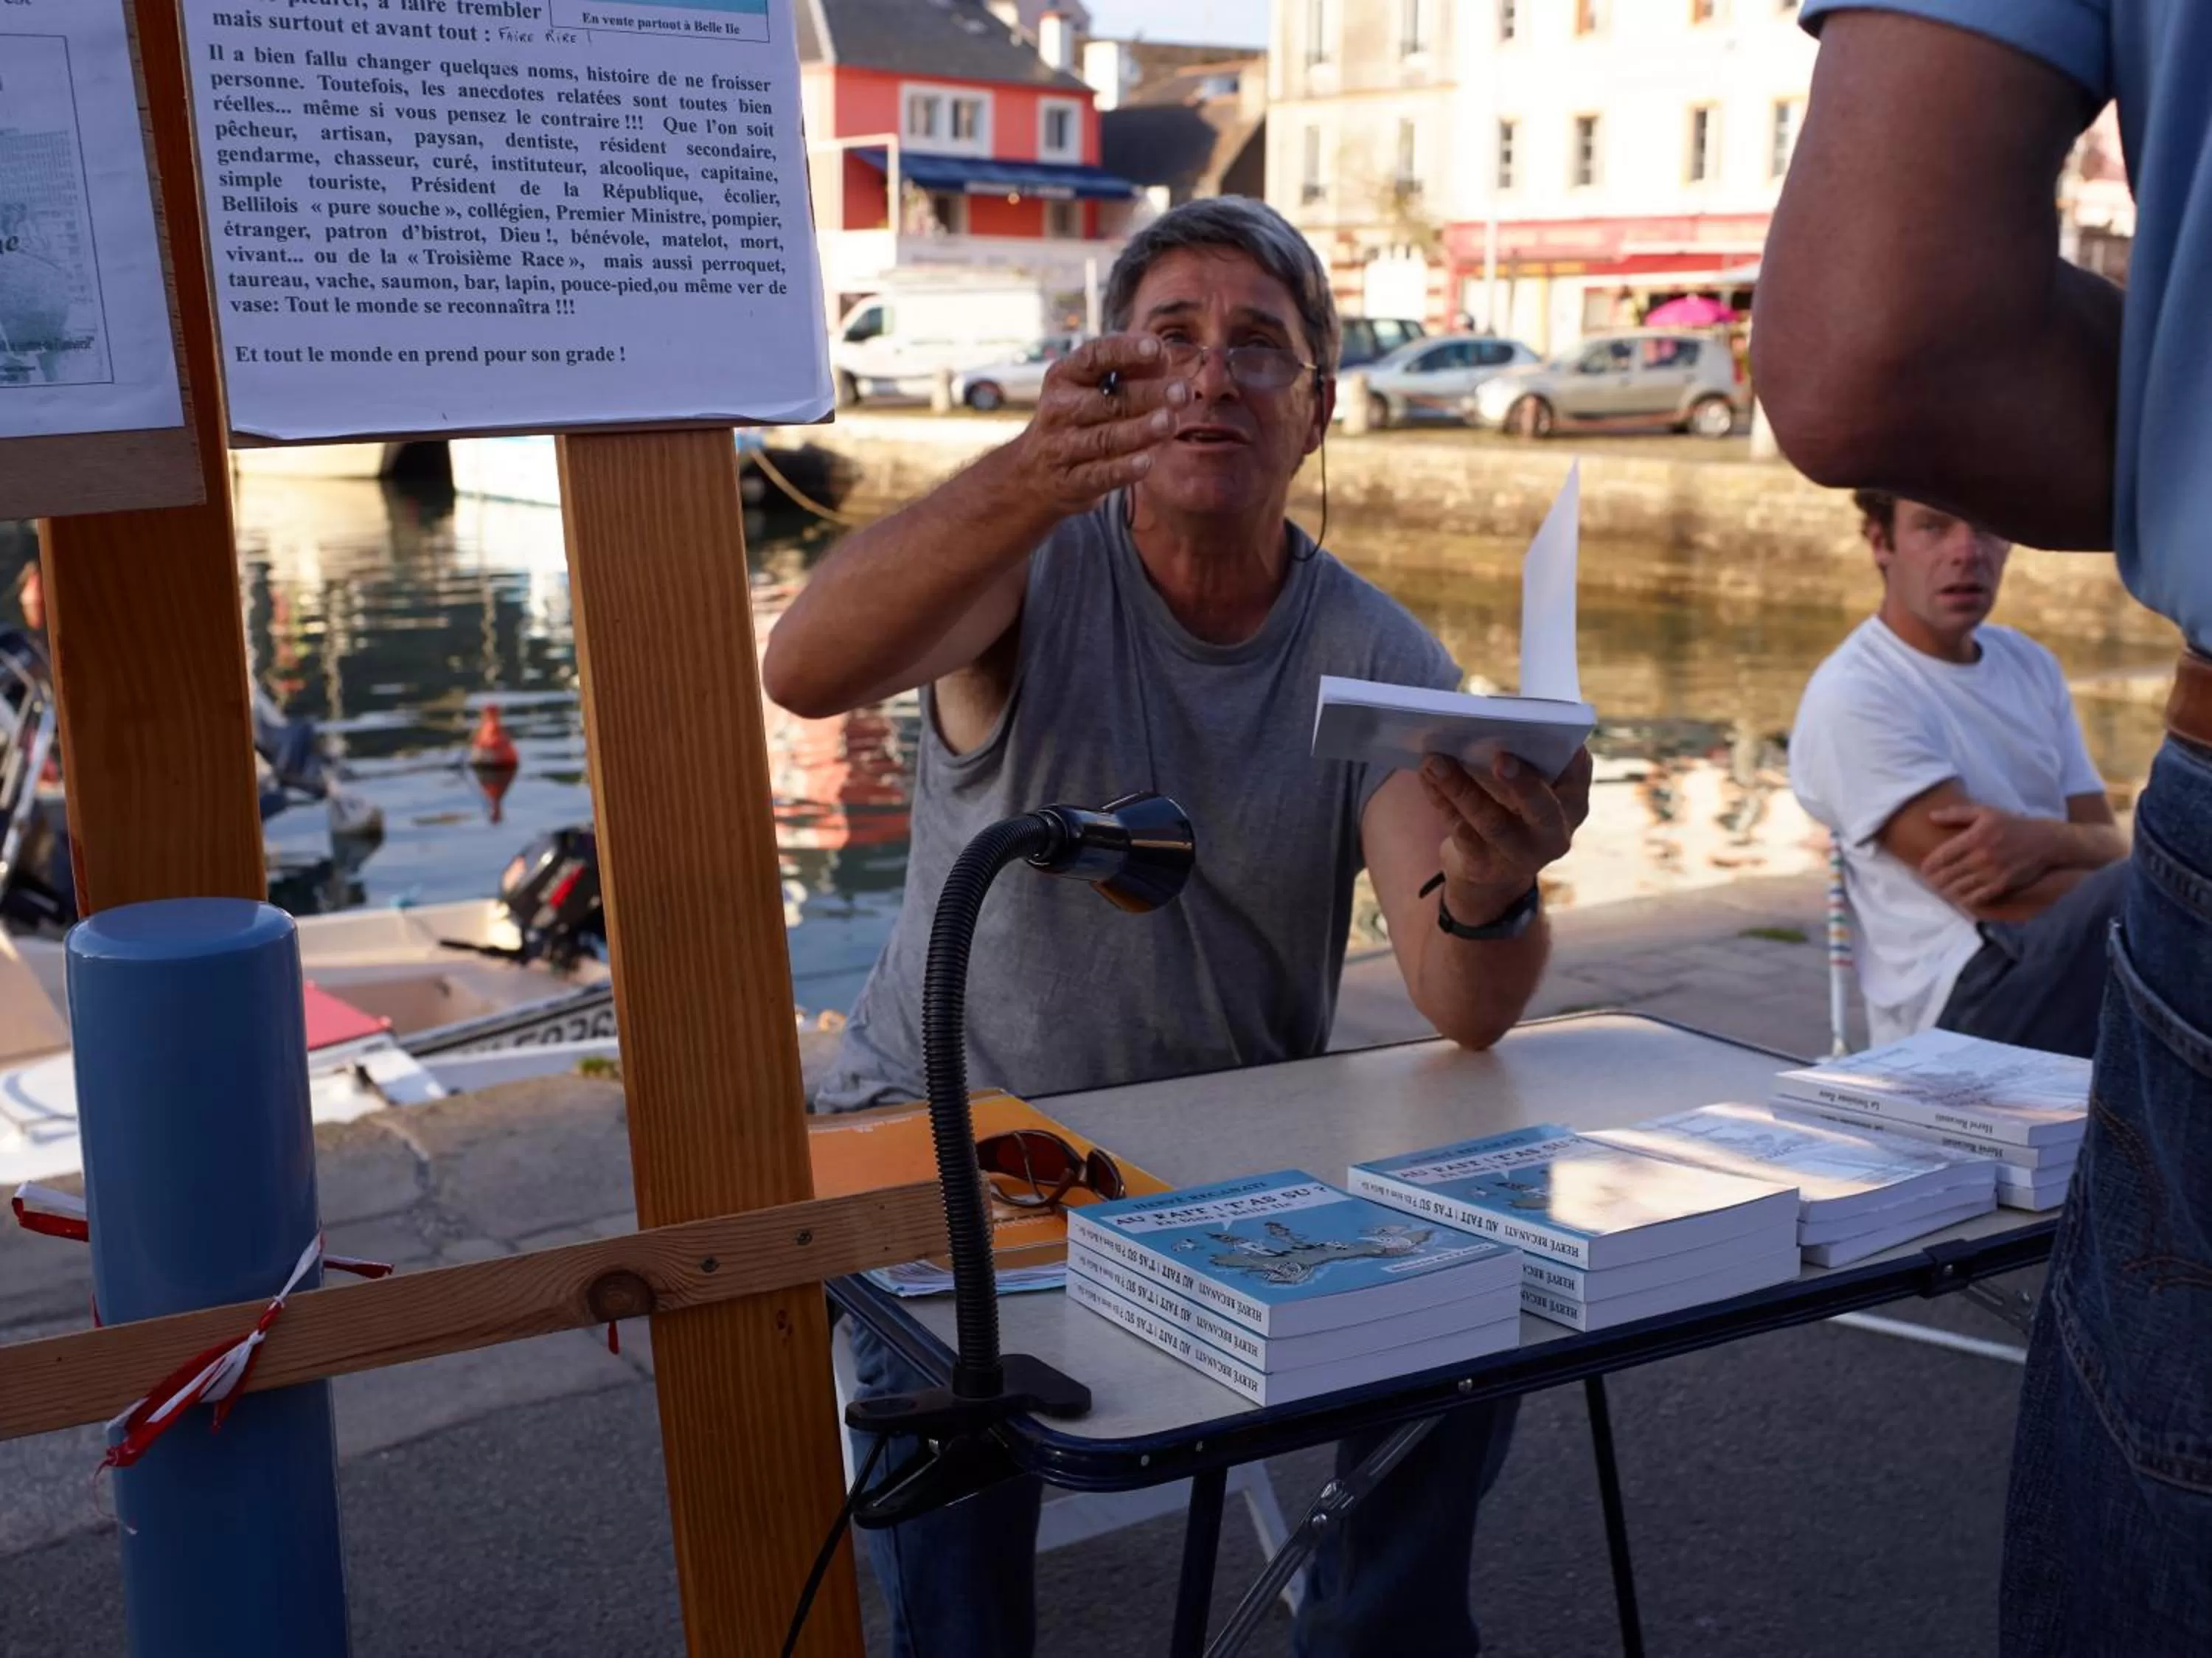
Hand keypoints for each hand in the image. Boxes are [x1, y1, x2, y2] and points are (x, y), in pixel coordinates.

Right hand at [1004, 335, 1190, 519]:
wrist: (1034, 473)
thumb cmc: (1080, 418)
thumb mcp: (1093, 387)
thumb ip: (1129, 370)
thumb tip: (1163, 356)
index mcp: (1065, 375)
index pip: (1095, 357)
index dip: (1125, 351)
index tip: (1156, 348)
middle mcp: (1059, 408)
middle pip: (1109, 400)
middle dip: (1149, 394)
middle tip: (1183, 392)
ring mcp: (1061, 446)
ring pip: (1106, 438)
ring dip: (1141, 430)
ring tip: (1170, 422)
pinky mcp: (1070, 481)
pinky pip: (1100, 475)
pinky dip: (1123, 469)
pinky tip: (1147, 462)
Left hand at [1418, 747, 1591, 923]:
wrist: (1491, 872)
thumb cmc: (1512, 811)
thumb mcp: (1527, 791)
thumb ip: (1521, 762)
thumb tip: (1485, 722)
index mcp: (1571, 805)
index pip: (1578, 778)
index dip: (1571, 760)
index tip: (1551, 735)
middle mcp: (1553, 835)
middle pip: (1541, 810)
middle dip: (1522, 783)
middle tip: (1500, 757)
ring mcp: (1519, 856)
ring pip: (1491, 821)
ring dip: (1460, 787)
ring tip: (1434, 760)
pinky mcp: (1484, 867)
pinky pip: (1459, 831)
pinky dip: (1440, 798)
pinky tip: (1426, 776)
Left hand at [1920, 804, 2051, 908]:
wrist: (2046, 842)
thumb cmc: (2011, 825)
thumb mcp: (1985, 812)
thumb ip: (1956, 813)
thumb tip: (1931, 816)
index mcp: (1974, 837)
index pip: (1941, 857)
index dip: (1927, 867)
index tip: (1923, 870)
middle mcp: (1981, 856)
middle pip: (1946, 876)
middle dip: (1934, 881)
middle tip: (1929, 882)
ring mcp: (1992, 873)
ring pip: (1958, 889)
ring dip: (1946, 891)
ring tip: (1941, 889)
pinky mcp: (2002, 885)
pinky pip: (1976, 898)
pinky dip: (1964, 899)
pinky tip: (1959, 897)